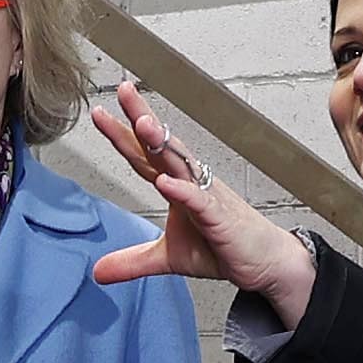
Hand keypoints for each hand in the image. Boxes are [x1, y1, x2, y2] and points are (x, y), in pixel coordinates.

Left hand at [85, 83, 319, 326]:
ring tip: (141, 122)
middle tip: (124, 91)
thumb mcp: (168, 258)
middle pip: (161, 145)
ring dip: (161, 143)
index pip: (144, 155)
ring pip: (182, 163)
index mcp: (176, 185)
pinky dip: (183, 191)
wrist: (264, 264)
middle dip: (142, 117)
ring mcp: (207, 197)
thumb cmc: (222, 248)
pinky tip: (165, 181)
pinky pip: (200, 201)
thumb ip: (133, 261)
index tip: (101, 111)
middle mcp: (191, 182)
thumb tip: (98, 272)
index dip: (123, 134)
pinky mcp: (221, 218)